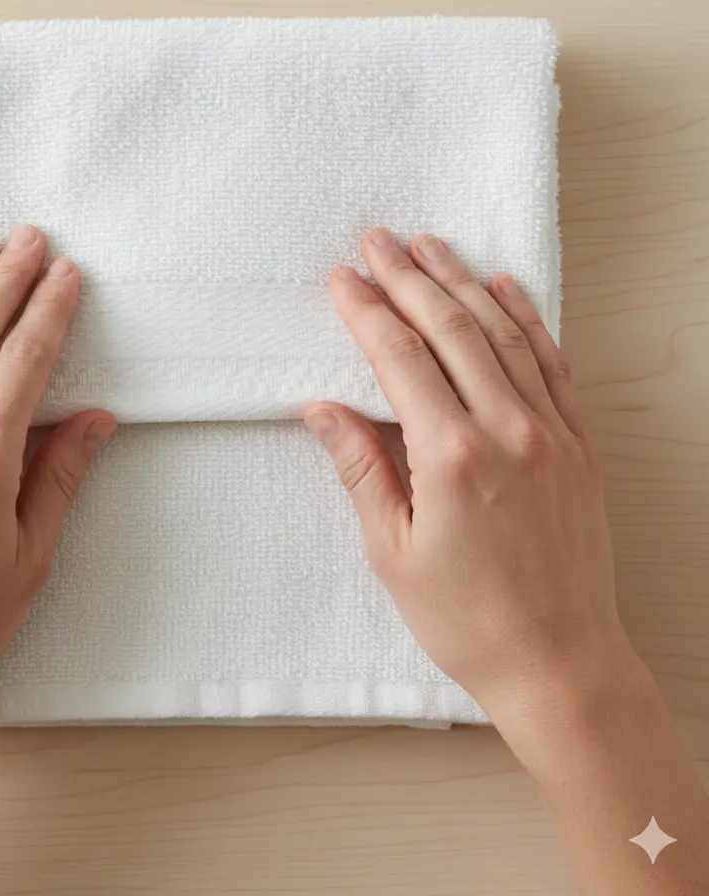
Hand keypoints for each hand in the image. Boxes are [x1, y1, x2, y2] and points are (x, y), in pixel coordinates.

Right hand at [305, 228, 634, 724]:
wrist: (559, 662)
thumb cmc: (468, 619)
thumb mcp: (393, 551)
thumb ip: (361, 468)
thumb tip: (323, 411)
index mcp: (451, 457)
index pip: (400, 359)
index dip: (366, 311)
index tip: (344, 279)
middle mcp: (506, 431)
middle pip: (449, 330)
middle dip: (408, 278)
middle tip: (379, 240)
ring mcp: (550, 433)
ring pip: (501, 334)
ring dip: (461, 284)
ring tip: (431, 246)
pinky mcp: (578, 445)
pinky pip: (551, 362)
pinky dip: (526, 319)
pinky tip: (504, 289)